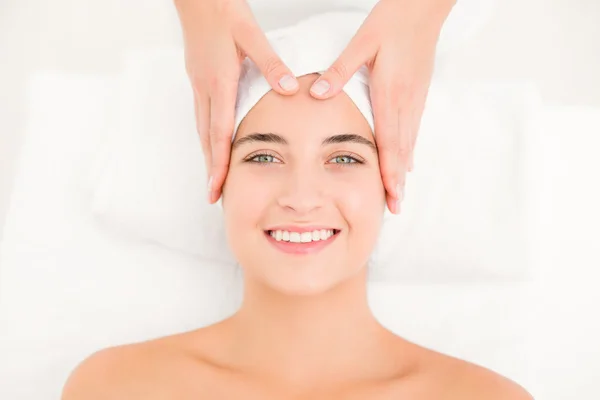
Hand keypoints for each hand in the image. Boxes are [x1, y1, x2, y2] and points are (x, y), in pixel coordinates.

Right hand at [174, 0, 298, 202]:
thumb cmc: (223, 12)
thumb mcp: (251, 35)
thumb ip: (272, 64)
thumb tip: (291, 88)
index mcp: (220, 82)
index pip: (219, 134)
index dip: (218, 165)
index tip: (216, 189)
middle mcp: (206, 88)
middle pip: (207, 139)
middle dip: (210, 169)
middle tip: (214, 195)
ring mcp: (199, 84)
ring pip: (202, 129)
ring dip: (208, 154)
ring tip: (215, 176)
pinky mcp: (198, 78)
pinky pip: (202, 115)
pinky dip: (208, 135)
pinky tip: (214, 141)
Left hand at [309, 0, 455, 213]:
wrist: (422, 8)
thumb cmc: (392, 23)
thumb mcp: (362, 43)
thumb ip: (340, 71)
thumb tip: (317, 93)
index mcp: (390, 93)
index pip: (390, 143)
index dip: (390, 172)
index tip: (391, 196)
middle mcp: (405, 102)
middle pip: (402, 151)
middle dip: (398, 181)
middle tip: (395, 207)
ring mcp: (414, 100)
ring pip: (409, 143)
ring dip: (404, 170)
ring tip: (399, 193)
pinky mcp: (417, 94)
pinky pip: (412, 130)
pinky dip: (408, 150)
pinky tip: (406, 161)